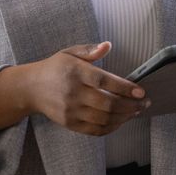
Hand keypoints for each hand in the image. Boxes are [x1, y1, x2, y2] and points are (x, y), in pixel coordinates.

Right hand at [26, 42, 148, 135]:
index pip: (104, 81)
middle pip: (107, 103)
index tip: (141, 92)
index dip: (125, 88)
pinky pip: (95, 130)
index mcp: (75, 72)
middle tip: (144, 103)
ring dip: (124, 117)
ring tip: (136, 112)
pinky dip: (112, 127)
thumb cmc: (55, 68)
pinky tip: (121, 121)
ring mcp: (71, 110)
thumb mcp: (69, 52)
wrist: (31, 88)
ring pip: (104, 119)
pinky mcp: (69, 123)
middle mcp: (73, 92)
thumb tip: (108, 45)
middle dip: (130, 105)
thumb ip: (90, 50)